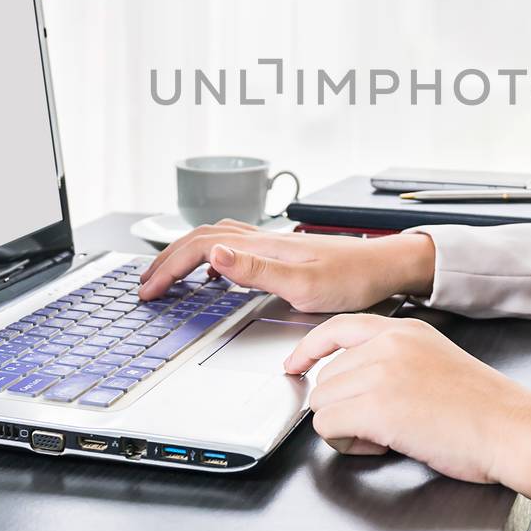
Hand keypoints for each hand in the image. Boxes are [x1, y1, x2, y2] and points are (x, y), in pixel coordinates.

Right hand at [138, 220, 436, 311]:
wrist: (385, 266)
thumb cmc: (352, 278)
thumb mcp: (304, 284)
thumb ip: (256, 271)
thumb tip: (213, 256)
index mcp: (262, 246)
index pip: (199, 248)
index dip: (168, 268)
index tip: (148, 291)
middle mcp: (263, 239)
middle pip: (200, 238)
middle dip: (166, 260)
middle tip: (145, 285)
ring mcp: (271, 244)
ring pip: (214, 239)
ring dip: (184, 255)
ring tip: (167, 275)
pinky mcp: (282, 253)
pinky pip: (232, 247)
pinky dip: (210, 257)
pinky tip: (214, 274)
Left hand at [285, 314, 530, 517]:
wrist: (511, 428)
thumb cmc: (486, 408)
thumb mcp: (436, 361)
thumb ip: (395, 362)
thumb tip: (362, 385)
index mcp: (403, 330)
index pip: (337, 328)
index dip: (308, 349)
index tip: (294, 365)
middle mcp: (386, 345)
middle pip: (326, 377)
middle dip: (342, 407)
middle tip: (380, 428)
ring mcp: (378, 374)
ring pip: (322, 403)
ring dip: (345, 427)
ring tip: (385, 437)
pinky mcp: (375, 407)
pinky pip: (328, 427)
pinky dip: (347, 444)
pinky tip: (382, 446)